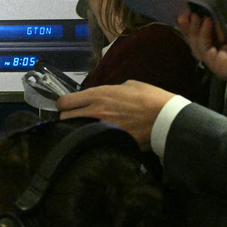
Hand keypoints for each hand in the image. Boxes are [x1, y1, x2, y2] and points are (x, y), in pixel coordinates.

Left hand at [55, 81, 171, 147]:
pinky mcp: (108, 141)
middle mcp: (94, 111)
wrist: (165, 118)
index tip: (65, 106)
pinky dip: (89, 141)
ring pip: (74, 132)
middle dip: (66, 119)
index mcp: (98, 95)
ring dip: (75, 131)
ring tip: (81, 131)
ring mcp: (100, 128)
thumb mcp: (129, 85)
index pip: (65, 101)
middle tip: (73, 120)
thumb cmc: (150, 97)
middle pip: (64, 119)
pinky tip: (94, 141)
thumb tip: (105, 96)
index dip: (62, 104)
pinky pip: (90, 142)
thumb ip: (111, 90)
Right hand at [176, 12, 226, 88]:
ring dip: (193, 30)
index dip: (199, 27)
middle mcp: (222, 58)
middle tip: (183, 15)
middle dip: (190, 29)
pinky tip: (206, 22)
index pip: (208, 39)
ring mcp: (219, 63)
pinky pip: (205, 50)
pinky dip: (203, 35)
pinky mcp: (218, 67)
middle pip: (199, 44)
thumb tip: (216, 26)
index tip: (192, 13)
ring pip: (197, 47)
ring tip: (192, 16)